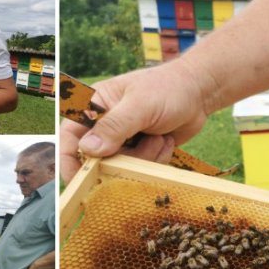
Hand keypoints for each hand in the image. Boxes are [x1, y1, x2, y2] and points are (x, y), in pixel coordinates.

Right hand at [60, 60, 208, 182]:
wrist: (199, 93)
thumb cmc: (168, 88)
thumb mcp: (140, 105)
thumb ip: (114, 126)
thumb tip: (89, 149)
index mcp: (94, 106)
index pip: (69, 137)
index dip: (70, 160)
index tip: (80, 180)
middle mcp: (105, 125)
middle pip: (97, 159)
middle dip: (122, 159)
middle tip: (144, 143)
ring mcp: (123, 139)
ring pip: (120, 166)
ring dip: (143, 158)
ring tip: (158, 138)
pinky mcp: (140, 151)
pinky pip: (139, 168)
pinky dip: (155, 159)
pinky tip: (165, 141)